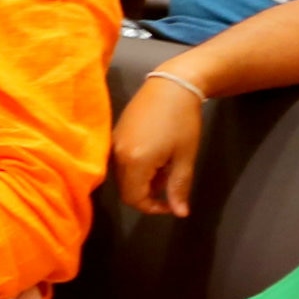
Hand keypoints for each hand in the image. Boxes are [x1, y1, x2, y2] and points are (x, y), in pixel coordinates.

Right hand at [113, 75, 204, 217]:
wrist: (172, 85)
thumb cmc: (182, 121)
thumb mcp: (184, 157)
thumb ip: (179, 187)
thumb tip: (180, 213)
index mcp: (134, 162)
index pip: (134, 199)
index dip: (153, 208)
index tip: (172, 204)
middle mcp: (118, 155)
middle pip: (126, 189)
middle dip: (148, 194)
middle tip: (170, 186)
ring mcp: (114, 143)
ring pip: (123, 176)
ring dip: (142, 181)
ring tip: (166, 168)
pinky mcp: (116, 134)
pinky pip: (121, 161)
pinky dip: (137, 167)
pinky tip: (156, 156)